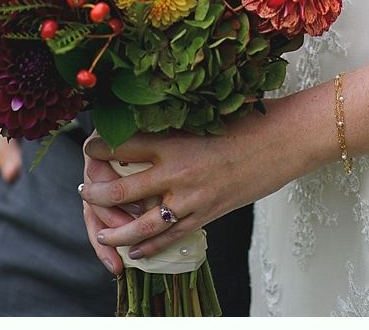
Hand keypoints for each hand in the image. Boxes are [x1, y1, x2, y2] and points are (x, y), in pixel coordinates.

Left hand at [80, 108, 300, 265]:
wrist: (283, 141)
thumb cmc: (248, 119)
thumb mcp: (203, 115)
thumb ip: (173, 126)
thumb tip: (144, 127)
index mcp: (173, 140)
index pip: (120, 145)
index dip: (98, 147)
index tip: (90, 146)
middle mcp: (176, 172)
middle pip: (119, 190)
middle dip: (95, 193)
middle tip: (85, 190)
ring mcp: (190, 199)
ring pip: (139, 225)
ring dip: (114, 231)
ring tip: (102, 232)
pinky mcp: (206, 215)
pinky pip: (169, 238)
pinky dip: (149, 248)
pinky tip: (136, 252)